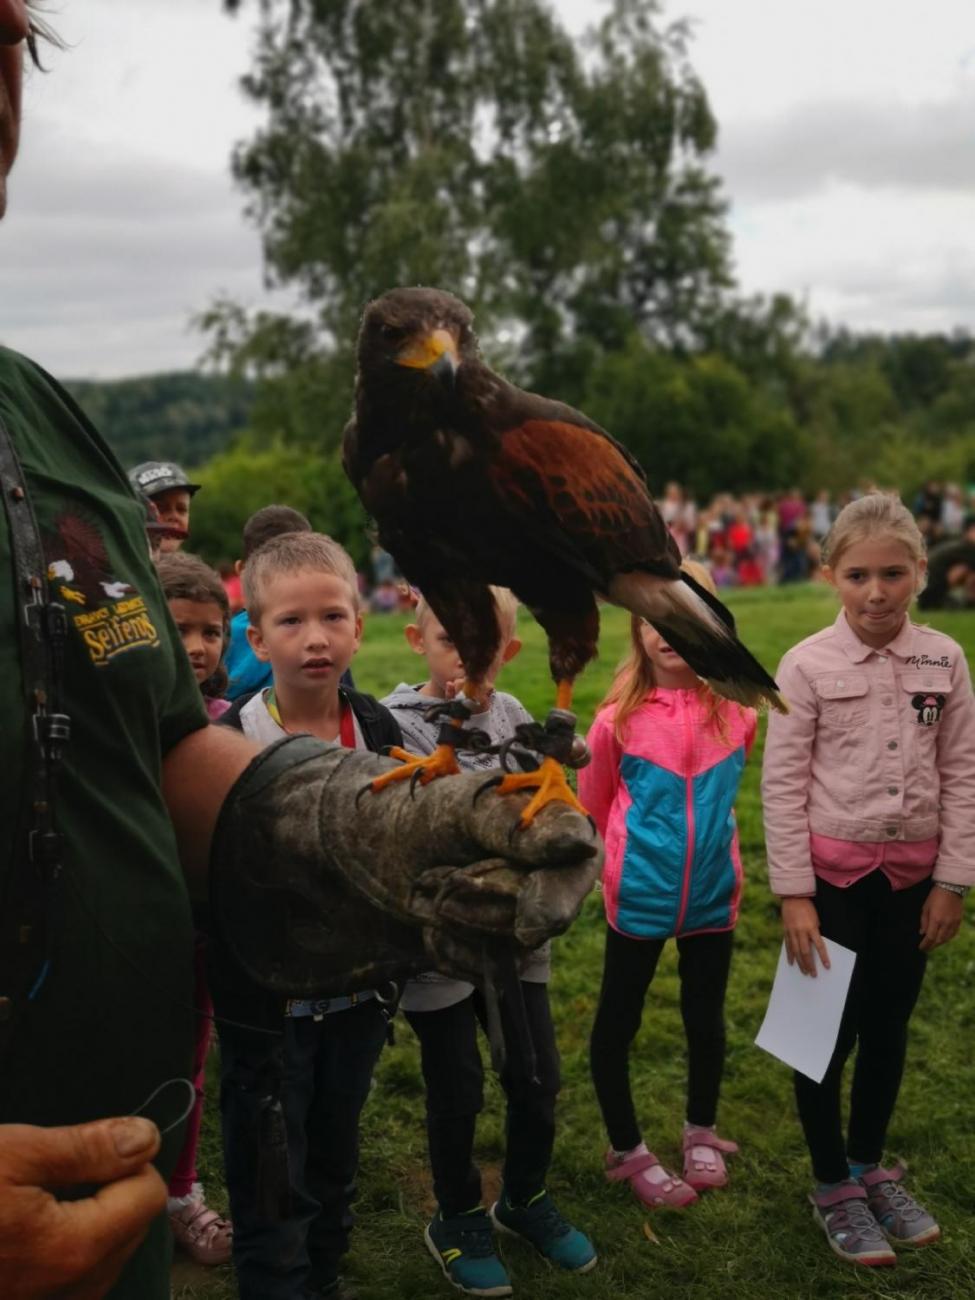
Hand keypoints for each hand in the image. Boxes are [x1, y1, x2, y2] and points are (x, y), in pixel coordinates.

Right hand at [0, 1117, 164, 1299]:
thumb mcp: (14, 1154)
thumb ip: (86, 1149)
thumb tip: (148, 1139)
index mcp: (75, 1249)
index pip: (150, 1196)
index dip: (129, 1162)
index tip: (89, 1150)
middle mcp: (71, 1290)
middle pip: (132, 1231)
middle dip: (114, 1193)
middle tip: (62, 1173)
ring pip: (106, 1259)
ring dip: (95, 1223)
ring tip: (47, 1198)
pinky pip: (76, 1281)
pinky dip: (71, 1251)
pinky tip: (37, 1229)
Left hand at [210, 740, 602, 997]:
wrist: (344, 855)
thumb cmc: (403, 816)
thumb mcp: (458, 811)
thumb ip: (518, 828)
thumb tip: (578, 841)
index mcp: (543, 819)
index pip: (577, 861)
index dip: (554, 893)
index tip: (528, 916)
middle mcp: (540, 865)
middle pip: (546, 910)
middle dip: (487, 899)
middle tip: (440, 877)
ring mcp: (515, 909)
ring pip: (516, 943)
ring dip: (463, 922)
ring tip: (428, 887)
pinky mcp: (486, 945)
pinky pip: (485, 965)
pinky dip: (450, 949)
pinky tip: (426, 923)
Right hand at [781, 897, 829, 976]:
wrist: (793, 898)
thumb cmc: (808, 907)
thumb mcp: (816, 918)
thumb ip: (815, 931)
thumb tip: (815, 946)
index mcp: (811, 928)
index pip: (819, 946)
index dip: (823, 957)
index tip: (827, 967)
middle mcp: (801, 931)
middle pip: (806, 952)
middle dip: (810, 964)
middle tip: (813, 974)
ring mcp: (792, 932)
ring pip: (796, 951)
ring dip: (800, 963)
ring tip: (804, 972)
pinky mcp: (785, 931)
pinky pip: (788, 945)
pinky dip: (790, 955)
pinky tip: (791, 963)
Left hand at [919, 886, 964, 951]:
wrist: (951, 888)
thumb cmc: (935, 896)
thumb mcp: (925, 907)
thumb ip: (924, 921)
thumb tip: (922, 933)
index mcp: (936, 920)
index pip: (930, 937)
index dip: (925, 945)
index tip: (921, 948)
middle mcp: (946, 924)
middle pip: (939, 940)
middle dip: (932, 946)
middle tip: (926, 948)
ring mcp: (954, 923)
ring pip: (947, 938)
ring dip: (939, 943)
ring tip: (933, 944)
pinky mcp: (959, 921)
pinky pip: (953, 934)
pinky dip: (947, 938)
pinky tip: (943, 938)